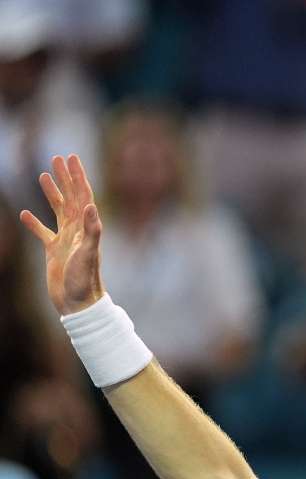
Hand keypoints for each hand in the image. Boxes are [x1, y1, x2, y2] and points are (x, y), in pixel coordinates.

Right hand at [19, 155, 105, 315]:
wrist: (79, 304)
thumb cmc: (85, 280)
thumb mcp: (88, 254)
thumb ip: (92, 231)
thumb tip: (91, 206)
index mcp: (86, 228)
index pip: (83, 196)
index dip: (78, 176)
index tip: (71, 158)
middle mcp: (77, 231)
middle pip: (71, 197)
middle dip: (65, 177)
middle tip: (57, 158)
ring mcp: (65, 240)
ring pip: (57, 210)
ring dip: (52, 192)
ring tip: (43, 175)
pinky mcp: (53, 251)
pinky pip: (42, 232)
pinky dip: (34, 223)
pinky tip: (24, 213)